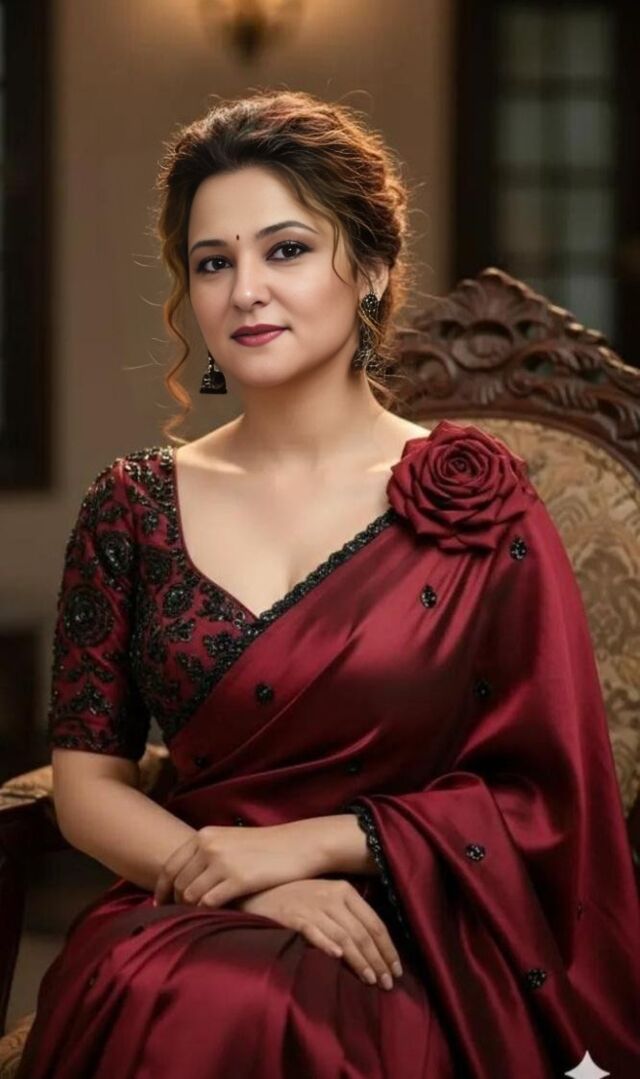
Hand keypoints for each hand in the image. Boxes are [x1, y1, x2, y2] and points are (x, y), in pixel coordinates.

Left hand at [153, 824, 308, 908]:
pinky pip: (209, 903)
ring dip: (191, 909)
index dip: (161, 889)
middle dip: (176, 903)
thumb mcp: (230, 840)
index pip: (170, 866)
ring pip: (191, 895)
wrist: (297, 844)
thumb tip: (185, 879)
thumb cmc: (266, 846)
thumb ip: (207, 853)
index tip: (159, 904)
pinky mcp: (238, 879)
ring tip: (198, 918)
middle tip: (179, 917)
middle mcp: (209, 846)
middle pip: (178, 883)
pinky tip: (215, 916)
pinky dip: (208, 912)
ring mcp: (222, 862)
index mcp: (204, 835)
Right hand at [227, 878, 403, 989]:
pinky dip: (328, 945)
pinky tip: (338, 958)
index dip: (388, 948)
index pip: (374, 922)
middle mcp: (332, 896)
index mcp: (344, 890)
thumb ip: (347, 914)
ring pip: (344, 937)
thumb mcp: (325, 896)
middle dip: (378, 960)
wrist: (261, 888)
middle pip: (362, 933)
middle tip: (387, 983)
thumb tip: (373, 944)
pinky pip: (315, 932)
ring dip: (360, 961)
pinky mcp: (294, 917)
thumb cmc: (296, 895)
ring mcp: (313, 906)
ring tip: (371, 980)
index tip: (396, 969)